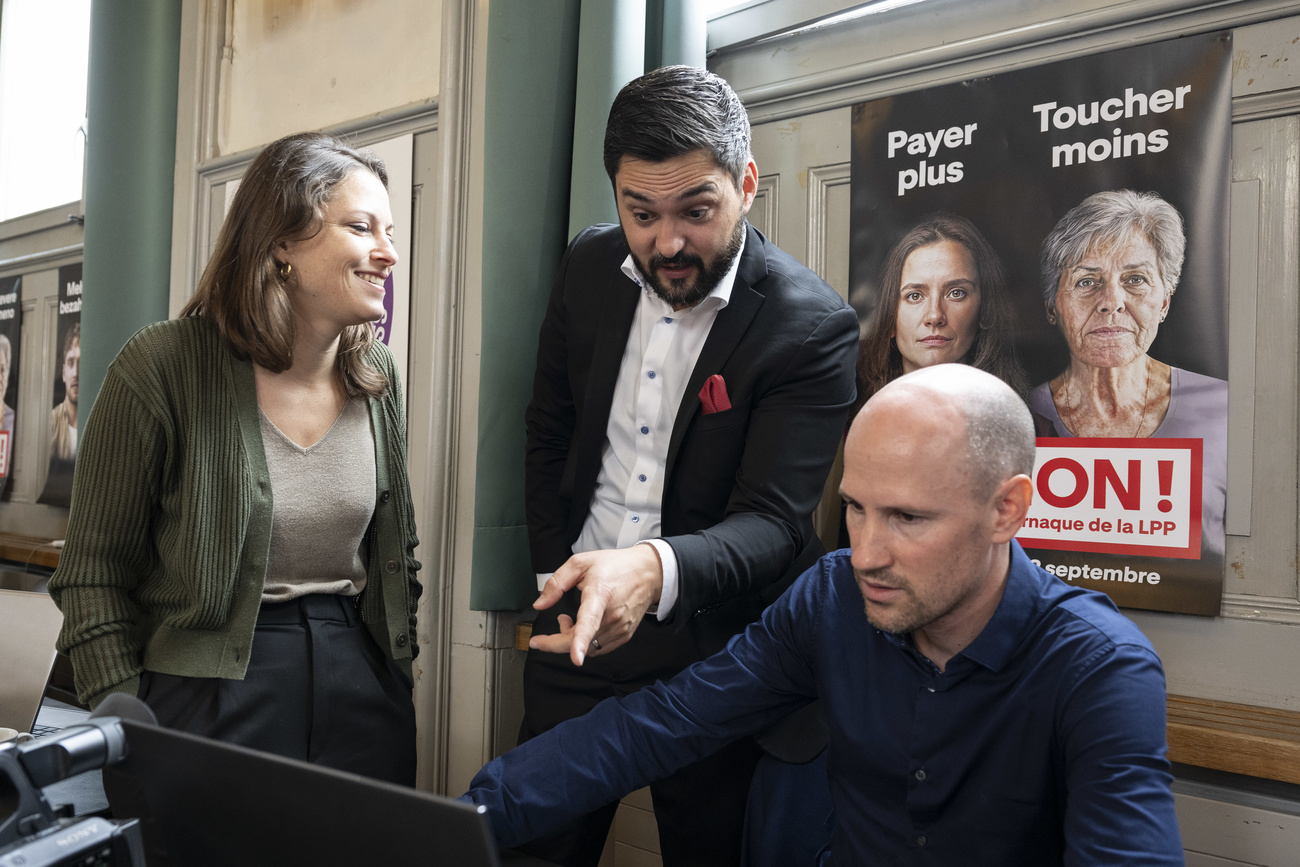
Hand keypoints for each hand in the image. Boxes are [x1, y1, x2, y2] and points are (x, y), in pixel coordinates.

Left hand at [529, 544, 663, 665]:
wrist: (648, 572)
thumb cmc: (616, 566)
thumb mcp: (581, 563)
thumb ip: (556, 582)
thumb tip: (540, 604)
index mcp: (600, 594)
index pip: (589, 621)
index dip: (580, 641)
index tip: (576, 657)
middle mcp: (612, 615)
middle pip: (582, 642)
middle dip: (556, 644)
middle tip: (541, 640)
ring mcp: (620, 627)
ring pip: (588, 648)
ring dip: (571, 640)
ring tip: (568, 620)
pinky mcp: (624, 635)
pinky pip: (598, 648)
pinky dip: (586, 643)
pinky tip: (583, 627)